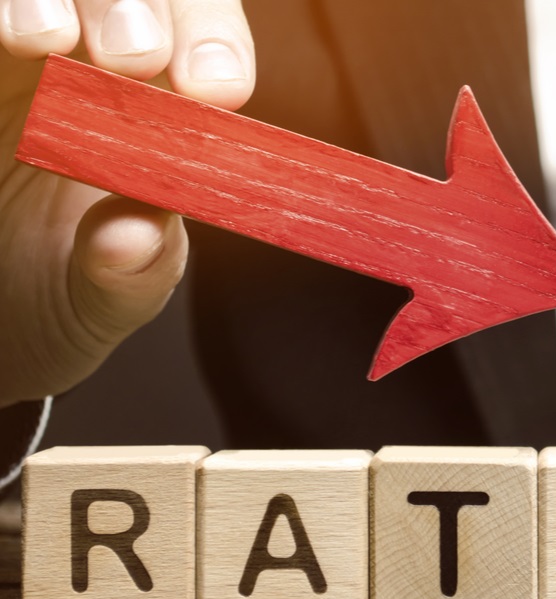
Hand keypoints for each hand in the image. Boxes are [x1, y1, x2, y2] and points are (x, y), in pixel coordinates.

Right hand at [0, 0, 254, 407]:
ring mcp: (12, 50)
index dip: (213, 41)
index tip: (217, 89)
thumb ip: (134, 268)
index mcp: (157, 103)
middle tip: (135, 57)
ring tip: (45, 38)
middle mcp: (84, 57)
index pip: (201, 31)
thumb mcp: (106, 295)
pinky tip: (8, 38)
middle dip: (136, 4)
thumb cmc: (62, 290)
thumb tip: (132, 234)